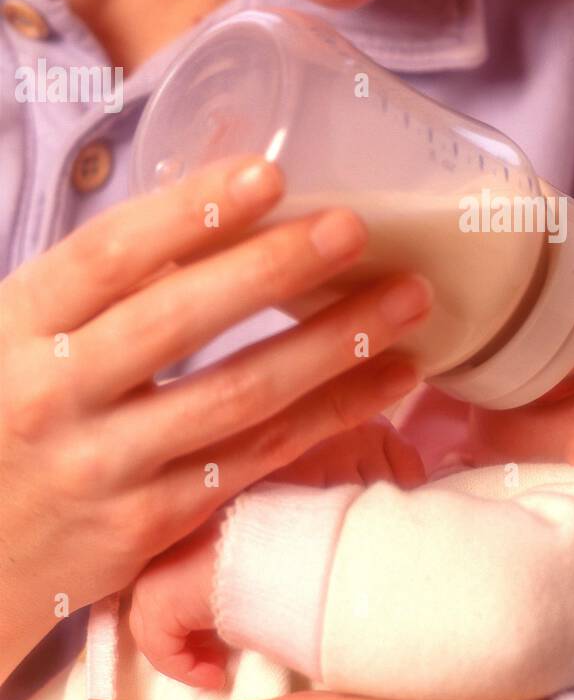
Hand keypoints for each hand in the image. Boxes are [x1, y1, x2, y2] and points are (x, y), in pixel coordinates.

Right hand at [0, 153, 431, 682]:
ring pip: (236, 398)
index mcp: (16, 327)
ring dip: (332, 347)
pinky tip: (390, 380)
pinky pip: (256, 461)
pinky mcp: (150, 526)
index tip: (268, 173)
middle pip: (178, 322)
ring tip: (408, 301)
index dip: (189, 212)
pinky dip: (330, 418)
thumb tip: (209, 203)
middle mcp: (54, 395)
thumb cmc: (4, 416)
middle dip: (274, 270)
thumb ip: (100, 285)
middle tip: (354, 230)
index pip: (107, 255)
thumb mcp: (16, 336)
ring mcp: (105, 467)